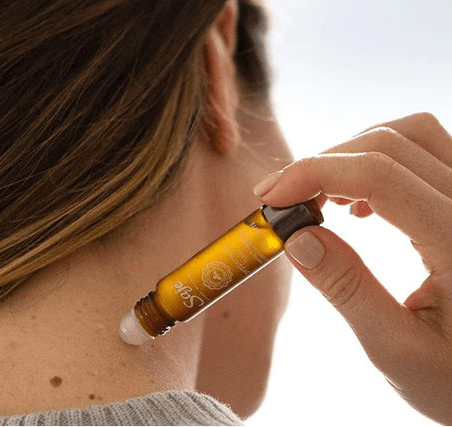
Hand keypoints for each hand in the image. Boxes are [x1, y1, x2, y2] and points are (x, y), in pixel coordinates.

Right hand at [252, 112, 451, 423]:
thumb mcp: (398, 349)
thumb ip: (346, 289)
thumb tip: (296, 237)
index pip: (381, 175)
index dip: (314, 172)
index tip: (270, 197)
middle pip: (392, 144)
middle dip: (324, 162)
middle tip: (282, 199)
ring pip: (413, 135)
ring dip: (353, 154)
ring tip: (320, 198)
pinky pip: (427, 153)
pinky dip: (380, 161)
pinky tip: (359, 203)